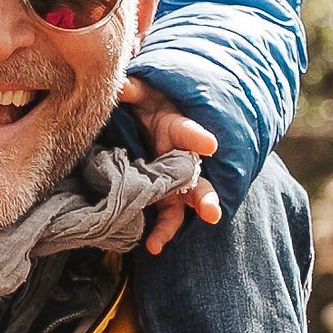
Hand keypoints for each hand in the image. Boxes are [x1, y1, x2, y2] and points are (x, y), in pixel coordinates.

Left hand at [117, 77, 224, 255]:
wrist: (149, 119)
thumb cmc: (149, 103)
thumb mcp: (142, 92)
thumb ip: (133, 89)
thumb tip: (121, 86)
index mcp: (178, 130)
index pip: (189, 134)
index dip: (197, 139)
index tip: (209, 145)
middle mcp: (181, 158)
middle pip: (197, 179)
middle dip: (204, 196)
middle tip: (211, 211)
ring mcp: (174, 180)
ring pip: (187, 202)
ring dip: (186, 222)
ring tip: (184, 237)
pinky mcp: (163, 195)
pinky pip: (166, 216)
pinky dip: (161, 231)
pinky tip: (153, 246)